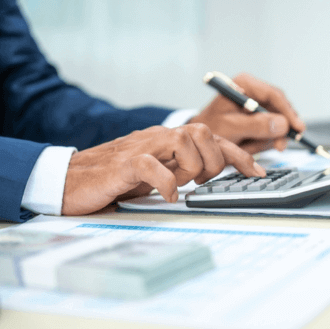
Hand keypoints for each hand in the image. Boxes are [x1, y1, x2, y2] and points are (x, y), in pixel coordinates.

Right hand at [62, 124, 265, 215]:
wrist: (72, 179)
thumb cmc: (117, 178)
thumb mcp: (158, 172)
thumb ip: (182, 168)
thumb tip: (212, 175)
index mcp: (170, 140)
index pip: (213, 139)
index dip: (239, 155)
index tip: (258, 171)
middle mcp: (159, 137)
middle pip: (205, 133)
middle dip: (213, 161)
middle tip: (198, 181)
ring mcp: (142, 147)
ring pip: (185, 141)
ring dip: (191, 169)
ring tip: (178, 185)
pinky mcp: (124, 163)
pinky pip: (153, 166)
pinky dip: (167, 183)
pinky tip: (167, 195)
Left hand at [189, 73, 304, 153]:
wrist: (200, 140)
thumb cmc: (210, 129)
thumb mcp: (231, 128)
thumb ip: (256, 125)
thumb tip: (283, 124)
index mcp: (245, 84)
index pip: (275, 95)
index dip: (289, 112)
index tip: (297, 128)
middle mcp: (253, 91)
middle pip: (279, 109)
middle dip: (278, 130)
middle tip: (279, 146)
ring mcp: (256, 104)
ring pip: (277, 123)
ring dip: (266, 138)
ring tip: (248, 145)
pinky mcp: (258, 117)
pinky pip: (270, 131)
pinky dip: (262, 141)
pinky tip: (249, 145)